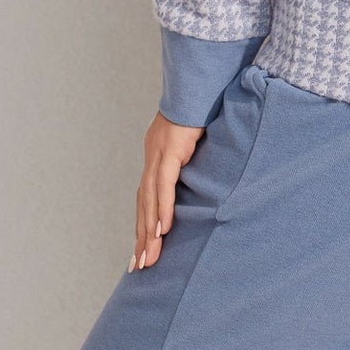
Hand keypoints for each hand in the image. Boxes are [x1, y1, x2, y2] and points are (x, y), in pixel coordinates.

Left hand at [130, 111, 205, 271]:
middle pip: (143, 206)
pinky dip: (163, 208)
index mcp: (157, 158)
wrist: (199, 83)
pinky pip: (165, 186)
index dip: (144, 224)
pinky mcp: (170, 152)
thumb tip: (210, 174)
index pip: (147, 198)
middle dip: (141, 238)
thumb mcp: (199, 141)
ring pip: (150, 201)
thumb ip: (198, 158)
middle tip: (140, 266)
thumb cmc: (204, 107)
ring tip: (150, 257)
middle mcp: (152, 159)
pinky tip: (163, 230)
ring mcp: (158, 155)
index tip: (143, 249)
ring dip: (150, 231)